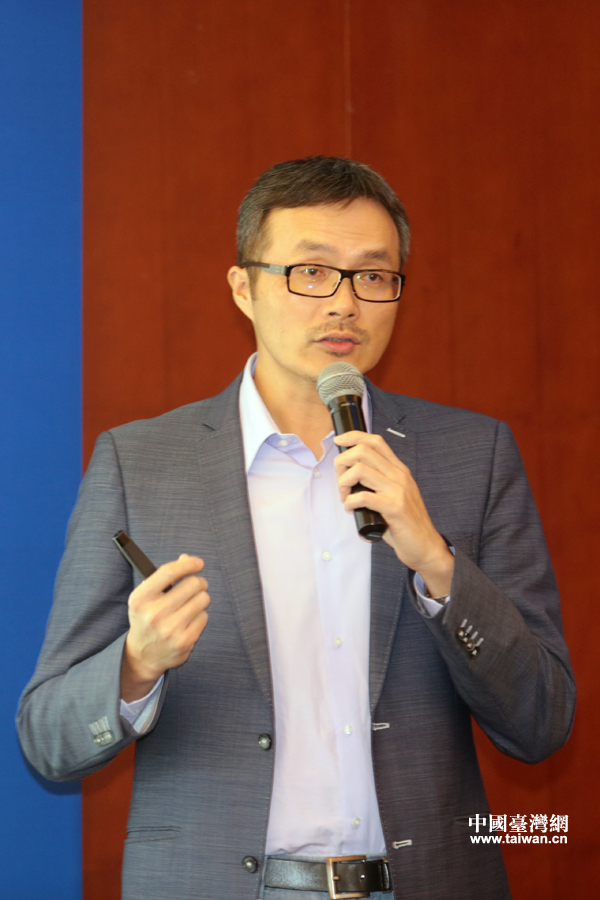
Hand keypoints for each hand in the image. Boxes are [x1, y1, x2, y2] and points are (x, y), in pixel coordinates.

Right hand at [121, 554, 209, 701]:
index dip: (188, 564)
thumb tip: (187, 559)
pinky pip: (204, 616)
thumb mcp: (147, 596)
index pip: (169, 572)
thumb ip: (166, 576)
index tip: (198, 563)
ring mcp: (170, 629)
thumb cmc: (148, 618)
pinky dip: (200, 616)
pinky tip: (189, 621)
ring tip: (190, 605)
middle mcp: (154, 614)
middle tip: (196, 586)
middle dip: (199, 582)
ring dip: (200, 599)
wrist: (143, 655)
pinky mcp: (185, 641)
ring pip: (203, 599)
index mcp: (141, 599)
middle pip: (193, 584)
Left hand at [334, 432, 453, 597]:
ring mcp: (398, 490)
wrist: (425, 546)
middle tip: (341, 481)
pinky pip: (363, 496)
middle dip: (343, 462)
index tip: (339, 441)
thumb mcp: (393, 495)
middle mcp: (399, 476)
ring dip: (344, 482)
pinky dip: (349, 501)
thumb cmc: (404, 523)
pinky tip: (350, 508)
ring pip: (360, 470)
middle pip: (364, 451)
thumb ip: (377, 483)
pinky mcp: (394, 507)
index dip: (354, 436)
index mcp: (399, 470)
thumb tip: (350, 476)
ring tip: (345, 496)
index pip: (376, 441)